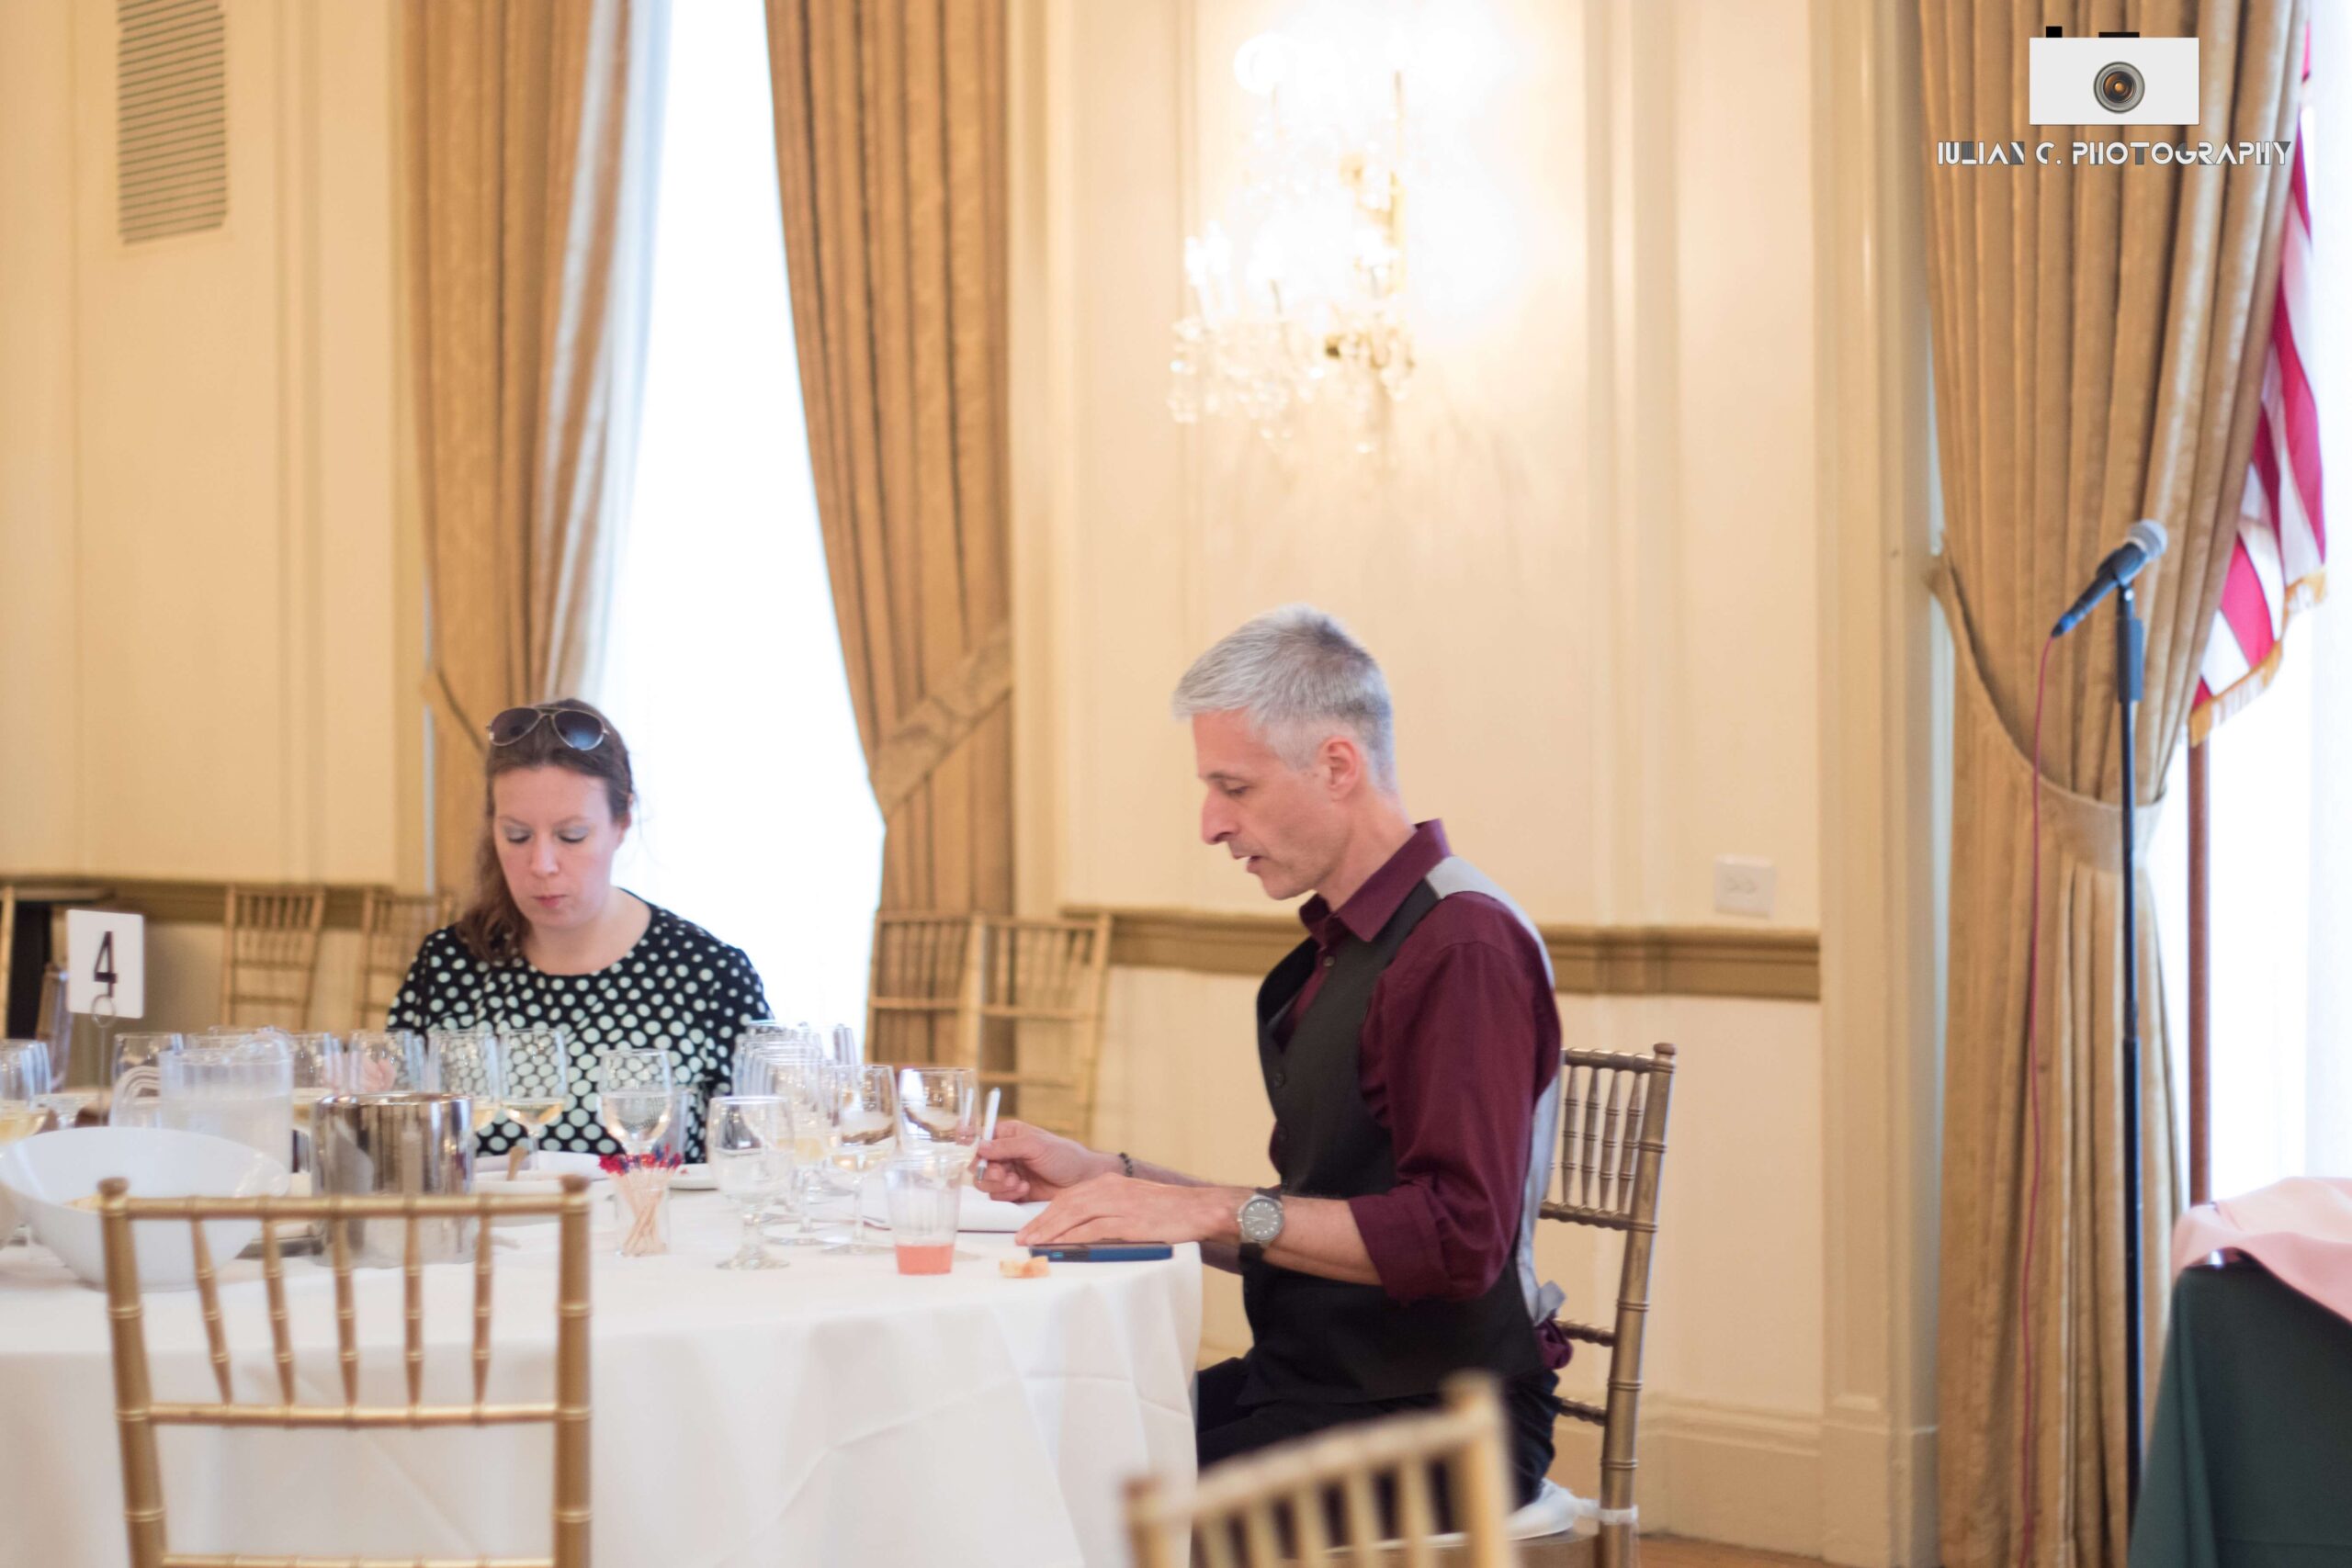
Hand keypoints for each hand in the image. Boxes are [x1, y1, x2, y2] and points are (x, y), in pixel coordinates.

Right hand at [972, 1119, 1116, 1202]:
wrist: (1082, 1180)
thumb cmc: (1064, 1155)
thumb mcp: (1035, 1145)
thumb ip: (1007, 1146)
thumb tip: (980, 1146)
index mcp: (1008, 1135)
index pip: (980, 1140)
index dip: (974, 1149)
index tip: (977, 1158)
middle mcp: (1004, 1154)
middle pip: (977, 1165)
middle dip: (989, 1172)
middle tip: (1005, 1174)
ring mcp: (1008, 1174)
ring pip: (985, 1182)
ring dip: (1000, 1185)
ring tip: (1019, 1183)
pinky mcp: (1013, 1192)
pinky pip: (997, 1197)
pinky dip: (1008, 1195)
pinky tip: (1025, 1190)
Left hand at [1014, 1174, 1231, 1247]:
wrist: (1197, 1209)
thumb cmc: (1168, 1210)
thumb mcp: (1132, 1201)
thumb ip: (1108, 1209)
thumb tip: (1083, 1227)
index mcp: (1108, 1183)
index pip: (1068, 1197)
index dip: (1045, 1213)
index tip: (1030, 1227)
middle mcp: (1109, 1189)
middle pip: (1065, 1204)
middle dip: (1040, 1222)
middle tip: (1022, 1238)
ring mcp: (1118, 1204)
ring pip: (1074, 1215)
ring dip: (1050, 1230)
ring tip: (1033, 1244)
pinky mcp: (1128, 1221)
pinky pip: (1093, 1229)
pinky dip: (1073, 1238)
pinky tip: (1060, 1247)